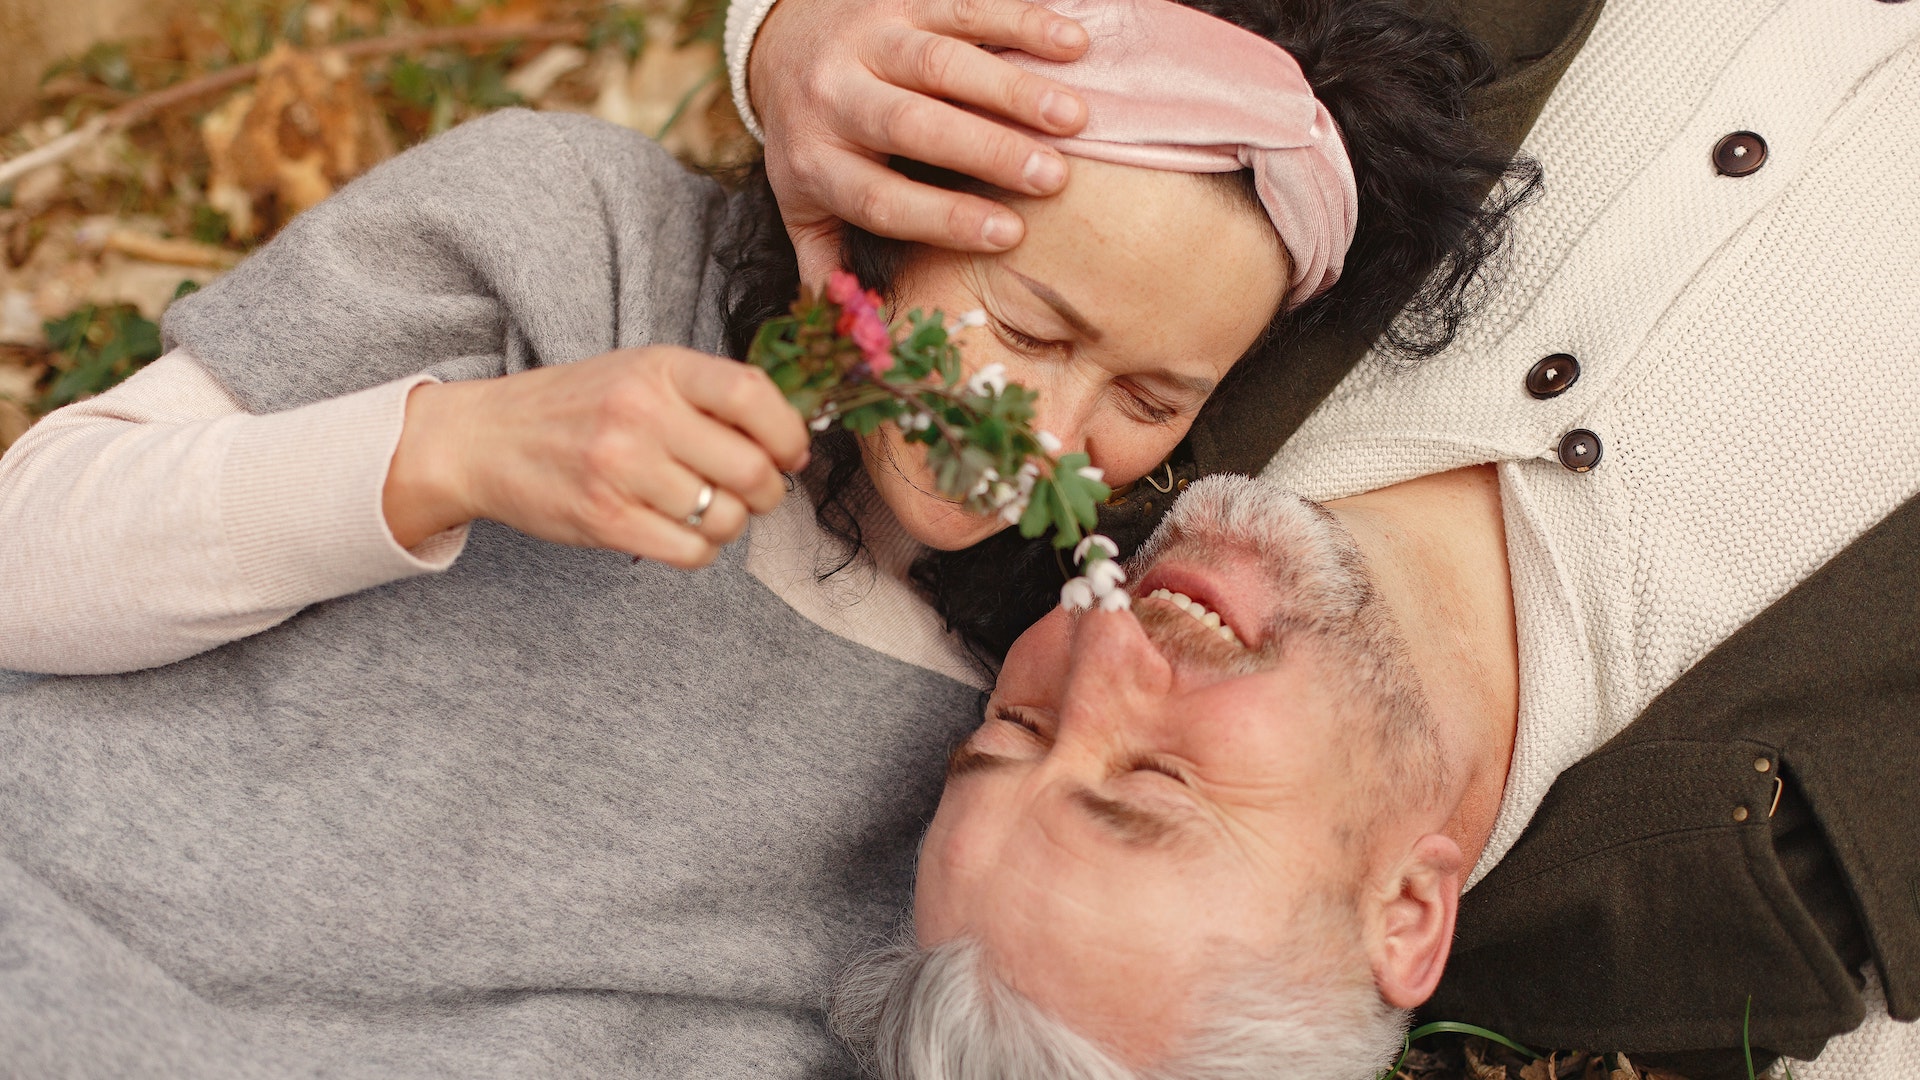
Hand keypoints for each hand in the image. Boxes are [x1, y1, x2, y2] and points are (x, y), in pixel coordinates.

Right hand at [384, 348, 811, 568]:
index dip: (789, 433)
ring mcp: (621, 470)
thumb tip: (791, 435)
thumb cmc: (577, 408)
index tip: (790, 452)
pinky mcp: (606, 521)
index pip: (753, 395)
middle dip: (770, 491)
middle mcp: (641, 414)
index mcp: (661, 368)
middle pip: (751, 469)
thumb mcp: (642, 373)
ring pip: (726, 518)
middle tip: (756, 491)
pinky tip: (681, 531)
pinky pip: (691, 552)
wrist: (486, 439)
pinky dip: (700, 549)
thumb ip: (709, 394)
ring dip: (731, 523)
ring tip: (707, 508)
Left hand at [748, 0, 1090, 283]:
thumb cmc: (815, 142)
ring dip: (1012, 87)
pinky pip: (962, 4)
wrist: (780, 43)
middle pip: (911, 124)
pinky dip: (1021, 18)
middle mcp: (833, 97)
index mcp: (815, 163)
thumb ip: (829, 265)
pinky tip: (1072, 42)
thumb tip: (858, 338)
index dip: (944, 216)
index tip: (1009, 233)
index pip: (880, 197)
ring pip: (940, 61)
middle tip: (1053, 176)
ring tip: (1074, 116)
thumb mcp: (804, 205)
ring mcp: (867, 40)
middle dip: (986, 150)